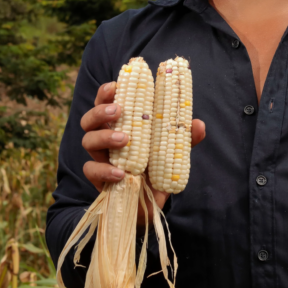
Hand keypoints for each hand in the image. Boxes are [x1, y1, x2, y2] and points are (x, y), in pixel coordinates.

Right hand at [81, 81, 206, 223]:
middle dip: (100, 111)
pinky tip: (122, 173)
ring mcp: (101, 159)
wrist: (152, 201)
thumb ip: (185, 138)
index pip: (105, 104)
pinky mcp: (99, 179)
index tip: (116, 85)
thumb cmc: (158, 169)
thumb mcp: (175, 151)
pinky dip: (104, 170)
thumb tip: (198, 125)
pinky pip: (91, 170)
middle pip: (90, 119)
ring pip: (88, 141)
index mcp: (120, 126)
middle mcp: (106, 140)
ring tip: (126, 139)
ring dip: (105, 136)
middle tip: (119, 111)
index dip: (106, 93)